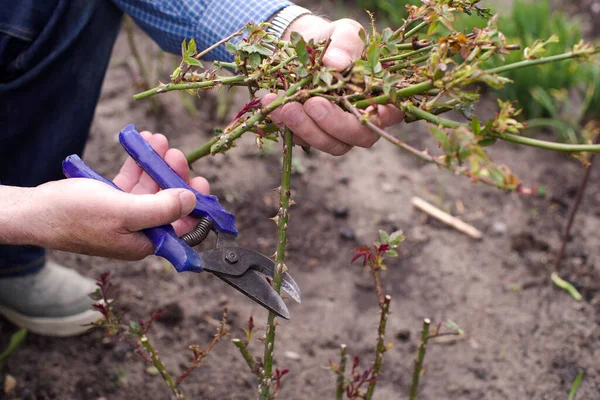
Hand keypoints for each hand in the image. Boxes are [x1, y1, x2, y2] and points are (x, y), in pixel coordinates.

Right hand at [0, 132, 207, 259]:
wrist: (35, 211)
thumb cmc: (76, 216)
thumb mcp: (124, 213)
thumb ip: (161, 209)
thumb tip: (192, 200)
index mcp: (146, 242)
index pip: (182, 226)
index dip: (195, 205)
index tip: (199, 181)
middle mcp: (140, 230)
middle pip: (169, 202)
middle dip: (174, 176)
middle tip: (175, 153)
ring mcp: (127, 214)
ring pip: (151, 187)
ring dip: (156, 164)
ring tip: (158, 140)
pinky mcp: (113, 199)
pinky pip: (133, 180)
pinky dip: (139, 163)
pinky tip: (143, 143)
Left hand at [261, 16, 403, 155]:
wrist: (307, 46)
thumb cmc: (336, 41)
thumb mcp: (344, 32)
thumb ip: (347, 44)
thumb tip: (336, 63)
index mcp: (382, 97)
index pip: (385, 116)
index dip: (370, 117)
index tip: (344, 101)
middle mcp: (364, 120)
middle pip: (358, 138)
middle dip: (332, 125)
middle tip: (311, 104)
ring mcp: (339, 132)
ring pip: (329, 144)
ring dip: (306, 129)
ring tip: (285, 106)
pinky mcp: (313, 133)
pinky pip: (302, 138)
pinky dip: (285, 124)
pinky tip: (271, 104)